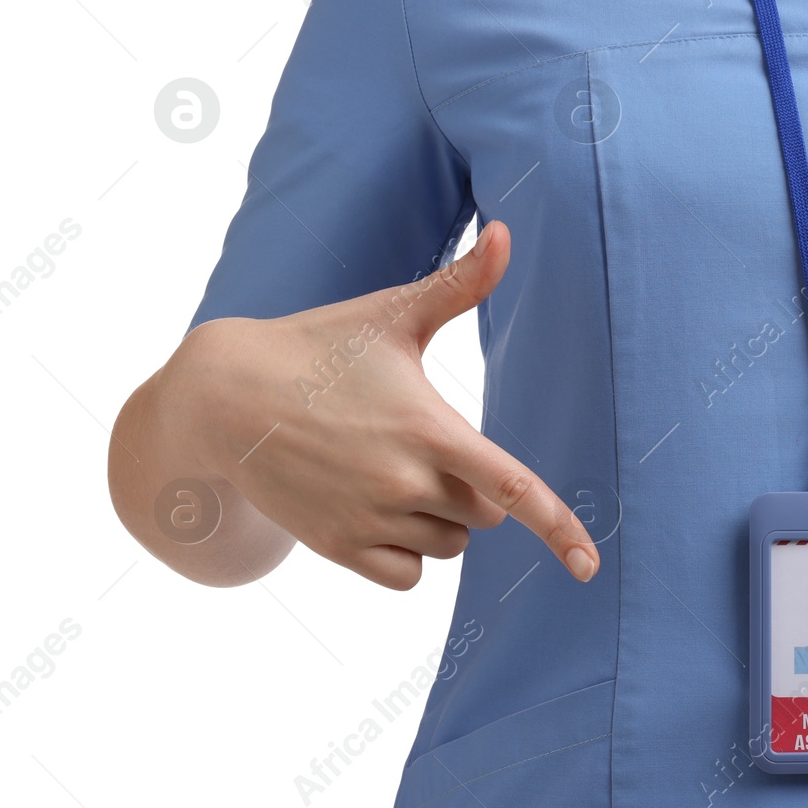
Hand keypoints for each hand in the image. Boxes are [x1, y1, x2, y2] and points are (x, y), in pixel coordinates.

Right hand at [169, 220, 599, 588]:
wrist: (220, 398)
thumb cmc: (316, 347)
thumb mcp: (392, 314)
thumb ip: (460, 283)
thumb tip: (505, 231)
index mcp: (429, 427)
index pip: (513, 488)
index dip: (558, 527)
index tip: (587, 564)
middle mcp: (403, 482)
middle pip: (488, 514)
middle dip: (475, 488)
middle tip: (425, 443)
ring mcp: (367, 519)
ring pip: (451, 545)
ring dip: (442, 520)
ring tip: (389, 468)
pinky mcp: (336, 548)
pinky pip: (408, 577)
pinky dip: (408, 553)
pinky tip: (379, 510)